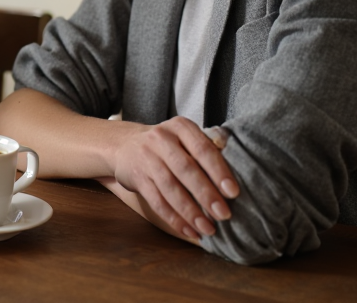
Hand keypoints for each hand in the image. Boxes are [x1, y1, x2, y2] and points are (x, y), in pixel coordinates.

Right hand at [110, 117, 239, 240]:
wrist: (123, 144)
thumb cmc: (166, 145)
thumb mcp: (183, 137)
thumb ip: (206, 150)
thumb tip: (234, 178)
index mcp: (180, 127)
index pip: (202, 148)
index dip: (218, 171)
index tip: (233, 192)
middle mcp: (161, 139)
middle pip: (186, 169)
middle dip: (206, 194)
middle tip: (224, 215)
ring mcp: (147, 158)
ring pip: (171, 188)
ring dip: (191, 211)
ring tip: (208, 229)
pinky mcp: (137, 177)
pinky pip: (157, 201)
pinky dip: (174, 218)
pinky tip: (189, 230)